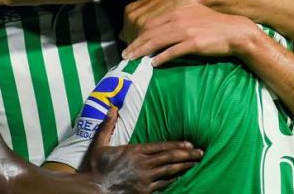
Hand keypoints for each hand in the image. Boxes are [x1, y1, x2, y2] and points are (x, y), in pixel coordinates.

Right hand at [81, 108, 202, 192]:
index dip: (176, 145)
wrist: (92, 189)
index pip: (160, 146)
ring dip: (184, 166)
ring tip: (196, 163)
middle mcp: (143, 163)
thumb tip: (112, 107)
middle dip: (187, 155)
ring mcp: (145, 178)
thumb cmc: (95, 167)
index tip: (189, 144)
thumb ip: (108, 125)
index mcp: (134, 151)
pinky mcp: (144, 191)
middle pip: (169, 158)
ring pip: (170, 171)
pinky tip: (181, 177)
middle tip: (201, 153)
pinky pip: (163, 184)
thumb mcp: (99, 143)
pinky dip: (174, 179)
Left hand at [122, 4, 260, 66]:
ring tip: (132, 60)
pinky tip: (153, 64)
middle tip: (125, 55)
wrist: (236, 32)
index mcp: (178, 12)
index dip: (138, 34)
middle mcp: (179, 19)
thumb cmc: (215, 25)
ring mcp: (186, 31)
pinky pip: (172, 52)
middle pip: (150, 33)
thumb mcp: (194, 15)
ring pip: (157, 42)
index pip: (151, 24)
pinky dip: (161, 58)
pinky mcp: (194, 43)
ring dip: (142, 52)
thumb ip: (178, 20)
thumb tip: (162, 30)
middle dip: (136, 44)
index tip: (129, 43)